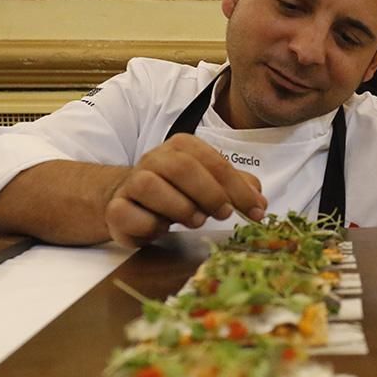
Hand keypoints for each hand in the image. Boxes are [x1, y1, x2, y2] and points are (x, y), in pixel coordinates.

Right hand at [104, 133, 266, 247]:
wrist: (131, 201)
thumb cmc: (178, 192)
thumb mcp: (211, 184)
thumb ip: (236, 187)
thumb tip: (260, 203)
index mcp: (182, 147)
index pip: (214, 161)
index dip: (238, 188)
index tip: (256, 211)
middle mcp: (155, 159)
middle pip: (182, 167)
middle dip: (210, 193)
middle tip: (224, 214)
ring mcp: (132, 182)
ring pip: (151, 187)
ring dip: (180, 208)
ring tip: (195, 220)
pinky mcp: (116, 208)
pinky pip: (130, 214)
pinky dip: (151, 225)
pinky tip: (161, 228)